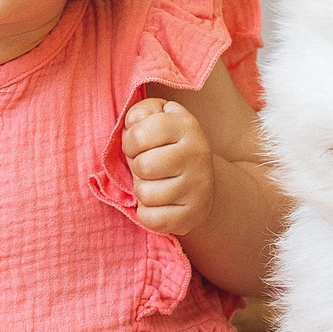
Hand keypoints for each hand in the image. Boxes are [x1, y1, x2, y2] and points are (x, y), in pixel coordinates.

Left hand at [124, 96, 215, 235]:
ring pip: (145, 194)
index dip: (130, 142)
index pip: (138, 135)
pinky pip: (152, 219)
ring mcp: (199, 187)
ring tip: (156, 184)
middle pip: (142, 166)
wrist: (202, 182)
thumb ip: (142, 112)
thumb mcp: (158, 119)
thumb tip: (134, 121)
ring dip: (142, 191)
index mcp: (187, 126)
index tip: (138, 145)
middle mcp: (198, 154)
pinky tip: (160, 203)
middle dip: (137, 167)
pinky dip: (148, 214)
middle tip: (148, 167)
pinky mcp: (194, 215)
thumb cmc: (168, 147)